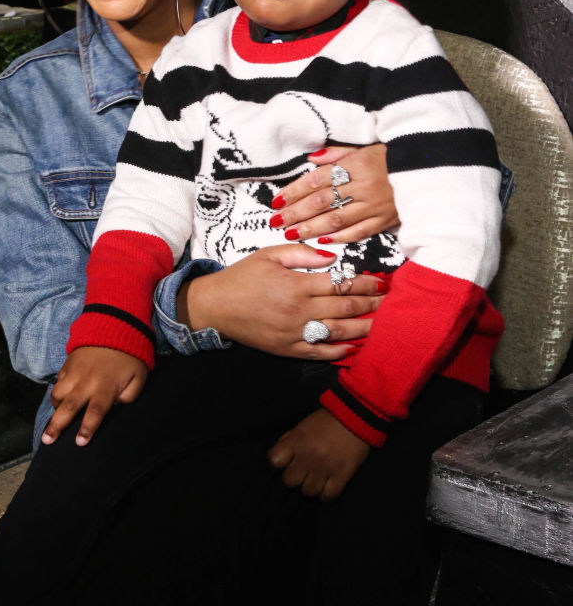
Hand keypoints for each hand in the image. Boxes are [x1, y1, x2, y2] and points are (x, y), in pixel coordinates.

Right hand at [42, 346, 146, 446]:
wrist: (115, 327)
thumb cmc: (129, 356)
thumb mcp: (138, 377)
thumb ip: (129, 396)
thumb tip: (115, 406)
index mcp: (106, 387)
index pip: (95, 412)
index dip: (87, 429)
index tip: (79, 443)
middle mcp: (87, 381)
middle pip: (69, 407)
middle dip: (57, 426)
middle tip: (47, 440)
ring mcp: (75, 372)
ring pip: (57, 394)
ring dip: (55, 408)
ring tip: (55, 417)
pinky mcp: (68, 363)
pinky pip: (57, 381)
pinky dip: (57, 391)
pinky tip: (60, 398)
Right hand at [180, 243, 386, 359]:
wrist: (216, 306)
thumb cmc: (243, 276)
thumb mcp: (269, 254)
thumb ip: (301, 253)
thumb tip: (331, 257)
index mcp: (296, 284)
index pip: (340, 284)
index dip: (363, 282)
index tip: (381, 281)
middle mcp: (299, 310)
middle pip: (344, 308)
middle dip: (371, 304)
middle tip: (390, 301)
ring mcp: (294, 332)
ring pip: (337, 332)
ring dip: (363, 328)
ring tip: (382, 324)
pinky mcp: (288, 349)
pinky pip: (319, 352)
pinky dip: (339, 351)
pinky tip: (354, 347)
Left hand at [268, 408, 369, 499]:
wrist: (356, 416)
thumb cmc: (326, 420)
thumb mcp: (303, 425)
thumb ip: (290, 440)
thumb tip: (282, 456)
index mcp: (297, 441)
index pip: (274, 461)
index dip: (277, 463)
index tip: (284, 462)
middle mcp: (308, 456)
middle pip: (289, 481)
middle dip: (294, 477)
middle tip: (302, 471)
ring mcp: (325, 468)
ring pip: (308, 492)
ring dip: (310, 486)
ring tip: (316, 479)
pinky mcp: (342, 476)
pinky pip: (327, 496)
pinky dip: (326, 495)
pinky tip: (327, 486)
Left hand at [271, 143, 398, 243]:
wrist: (428, 169)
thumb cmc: (391, 157)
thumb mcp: (364, 147)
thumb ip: (336, 154)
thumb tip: (310, 160)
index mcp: (356, 165)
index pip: (318, 180)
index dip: (295, 191)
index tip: (277, 201)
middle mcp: (363, 186)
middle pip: (322, 202)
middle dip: (296, 213)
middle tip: (276, 221)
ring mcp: (375, 205)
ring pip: (337, 220)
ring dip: (311, 228)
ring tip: (291, 233)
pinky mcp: (386, 220)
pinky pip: (359, 232)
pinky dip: (339, 238)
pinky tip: (321, 242)